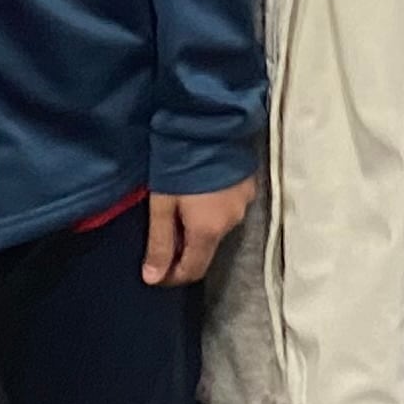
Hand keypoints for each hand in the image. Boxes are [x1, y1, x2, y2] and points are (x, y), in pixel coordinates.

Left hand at [143, 177, 257, 285]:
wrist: (209, 124)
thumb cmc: (179, 166)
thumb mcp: (161, 206)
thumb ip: (159, 244)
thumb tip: (153, 279)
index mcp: (208, 232)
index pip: (193, 271)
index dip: (172, 277)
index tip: (155, 271)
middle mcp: (232, 223)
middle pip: (206, 249)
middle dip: (184, 248)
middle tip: (164, 232)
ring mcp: (245, 204)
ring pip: (219, 228)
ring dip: (200, 226)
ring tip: (182, 207)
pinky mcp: (250, 186)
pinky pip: (229, 209)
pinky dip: (213, 209)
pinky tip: (201, 193)